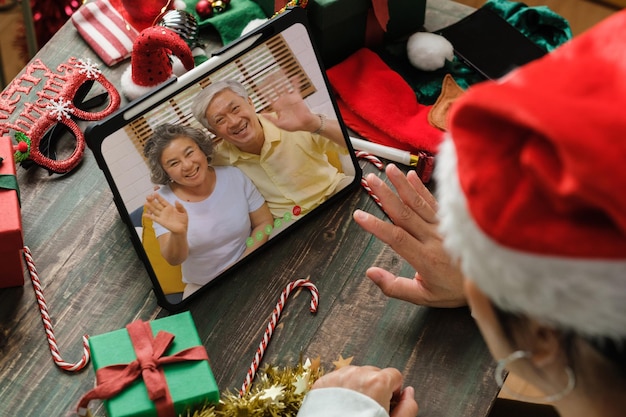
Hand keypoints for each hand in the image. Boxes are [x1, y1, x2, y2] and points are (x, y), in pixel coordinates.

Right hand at [144, 192, 187, 235]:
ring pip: (154, 210)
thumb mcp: (183, 212)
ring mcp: (162, 216)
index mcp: (170, 207)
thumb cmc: (183, 220)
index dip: (159, 197)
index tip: (154, 193)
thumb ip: (180, 206)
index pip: (163, 201)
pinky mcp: (161, 221)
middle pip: (157, 204)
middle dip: (152, 200)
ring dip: (150, 207)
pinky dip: (149, 217)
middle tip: (148, 197)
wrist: (182, 229)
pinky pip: (154, 218)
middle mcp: (164, 211)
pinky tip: (145, 215)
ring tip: (145, 203)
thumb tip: (176, 201)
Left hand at [259, 75, 318, 132]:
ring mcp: (289, 98)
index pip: (269, 98)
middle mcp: (283, 101)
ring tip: (279, 72)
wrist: (304, 124)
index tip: (259, 88)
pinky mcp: (297, 97)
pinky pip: (296, 88)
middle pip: (275, 90)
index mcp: (278, 107)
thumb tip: (261, 115)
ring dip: (282, 80)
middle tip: (267, 77)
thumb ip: (271, 119)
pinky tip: (294, 76)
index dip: (264, 93)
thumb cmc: (293, 125)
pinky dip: (295, 82)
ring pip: (284, 87)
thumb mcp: (279, 124)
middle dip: (271, 84)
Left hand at [312, 366, 417, 416]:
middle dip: (375, 387)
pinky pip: (337, 378)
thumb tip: (409, 393)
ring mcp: (338, 376)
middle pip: (374, 373)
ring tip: (354, 408)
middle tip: (369, 408)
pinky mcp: (323, 382)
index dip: (394, 390)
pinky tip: (340, 406)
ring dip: (357, 386)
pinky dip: (340, 389)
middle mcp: (357, 374)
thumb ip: (408, 408)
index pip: (394, 375)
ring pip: (355, 374)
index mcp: (378, 382)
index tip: (387, 402)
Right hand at [353, 164, 465, 307]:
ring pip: (419, 203)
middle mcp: (433, 239)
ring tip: (388, 170)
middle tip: (370, 180)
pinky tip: (411, 176)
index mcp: (425, 258)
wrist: (487, 284)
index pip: (396, 238)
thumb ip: (395, 287)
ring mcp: (442, 228)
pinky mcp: (450, 221)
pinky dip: (422, 188)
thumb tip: (370, 273)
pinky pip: (434, 202)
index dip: (376, 226)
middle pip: (405, 213)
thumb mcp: (423, 297)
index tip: (359, 215)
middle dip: (385, 195)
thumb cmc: (454, 291)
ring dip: (402, 185)